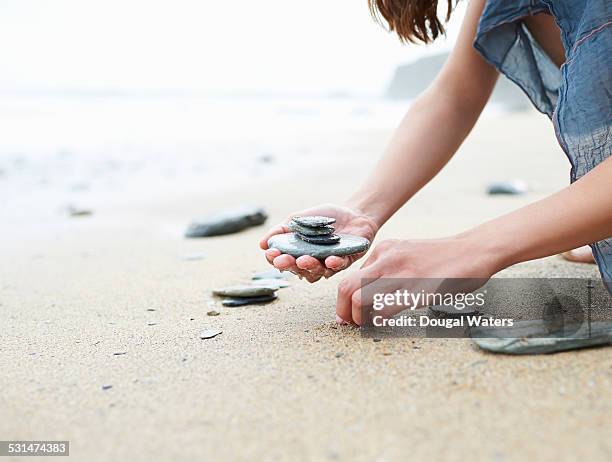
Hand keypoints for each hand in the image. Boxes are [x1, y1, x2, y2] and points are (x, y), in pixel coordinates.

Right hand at [259, 203, 378, 282]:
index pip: (283, 261)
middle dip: (290, 265)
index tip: (271, 254)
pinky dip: (334, 264)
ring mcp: (328, 264)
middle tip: (284, 259)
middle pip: (298, 270)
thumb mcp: (297, 220)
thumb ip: (280, 231)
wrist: (352, 212)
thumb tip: (261, 244)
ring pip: (317, 272)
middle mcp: (312, 263)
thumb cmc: (323, 218)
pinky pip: (340, 266)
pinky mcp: (346, 261)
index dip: (276, 259)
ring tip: (304, 260)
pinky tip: (330, 259)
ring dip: (310, 267)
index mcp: (298, 254)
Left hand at [336, 235, 499, 324]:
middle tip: (349, 324)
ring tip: (366, 326)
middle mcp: (387, 260)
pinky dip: (379, 321)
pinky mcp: (418, 291)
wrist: (473, 250)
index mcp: (383, 250)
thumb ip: (384, 267)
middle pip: (346, 288)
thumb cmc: (440, 257)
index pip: (350, 277)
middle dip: (343, 311)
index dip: (345, 300)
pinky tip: (386, 324)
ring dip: (359, 319)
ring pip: (360, 300)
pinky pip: (386, 310)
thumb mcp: (405, 252)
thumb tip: (365, 291)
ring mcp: (402, 275)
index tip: (348, 314)